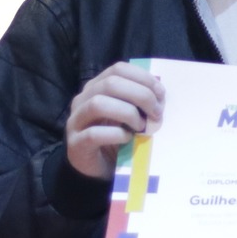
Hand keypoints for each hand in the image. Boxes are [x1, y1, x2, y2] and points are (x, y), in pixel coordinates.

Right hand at [65, 62, 164, 180]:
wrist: (99, 167)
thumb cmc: (118, 138)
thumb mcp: (130, 115)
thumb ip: (139, 102)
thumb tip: (160, 94)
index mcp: (96, 87)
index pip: (118, 69)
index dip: (142, 78)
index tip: (161, 94)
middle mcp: (82, 100)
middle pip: (110, 83)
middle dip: (140, 95)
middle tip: (156, 112)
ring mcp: (75, 121)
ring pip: (98, 104)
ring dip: (127, 113)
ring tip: (142, 126)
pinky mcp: (75, 144)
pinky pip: (94, 134)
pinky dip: (116, 134)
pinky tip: (128, 139)